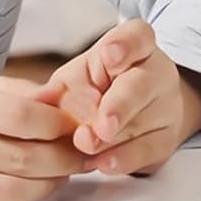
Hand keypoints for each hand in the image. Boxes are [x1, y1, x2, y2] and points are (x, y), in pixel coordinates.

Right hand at [0, 75, 87, 200]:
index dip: (59, 125)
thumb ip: (13, 91)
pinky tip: (21, 189)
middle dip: (65, 161)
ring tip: (59, 175)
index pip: (21, 117)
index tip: (75, 127)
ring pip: (12, 193)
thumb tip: (61, 96)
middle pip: (24, 160)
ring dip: (47, 187)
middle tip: (82, 157)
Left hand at [43, 20, 200, 175]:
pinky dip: (124, 158)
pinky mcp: (165, 139)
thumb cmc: (98, 92)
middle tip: (101, 125)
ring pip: (142, 123)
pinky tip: (106, 162)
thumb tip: (35, 101)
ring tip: (86, 146)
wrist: (134, 116)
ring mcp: (166, 107)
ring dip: (113, 138)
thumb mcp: (76, 81)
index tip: (109, 55)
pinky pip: (147, 150)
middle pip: (141, 86)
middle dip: (119, 106)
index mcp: (135, 48)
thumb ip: (58, 90)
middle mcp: (157, 74)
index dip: (125, 45)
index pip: (137, 37)